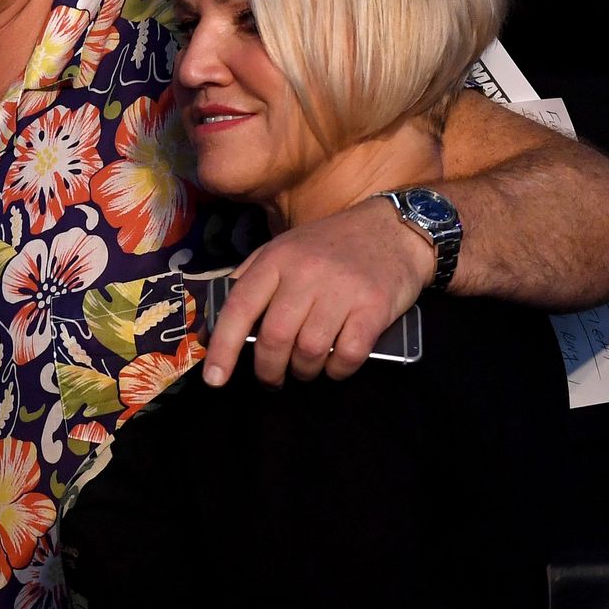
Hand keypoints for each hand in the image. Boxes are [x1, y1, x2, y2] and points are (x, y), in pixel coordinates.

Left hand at [202, 196, 432, 386]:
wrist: (393, 229)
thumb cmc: (330, 245)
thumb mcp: (283, 248)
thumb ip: (251, 279)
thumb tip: (217, 323)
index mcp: (276, 259)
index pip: (239, 307)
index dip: (223, 347)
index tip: (214, 379)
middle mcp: (305, 273)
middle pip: (274, 337)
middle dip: (268, 369)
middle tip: (271, 379)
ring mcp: (342, 290)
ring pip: (309, 350)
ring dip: (303, 371)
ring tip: (305, 370)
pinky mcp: (374, 307)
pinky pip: (348, 354)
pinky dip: (337, 370)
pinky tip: (334, 367)